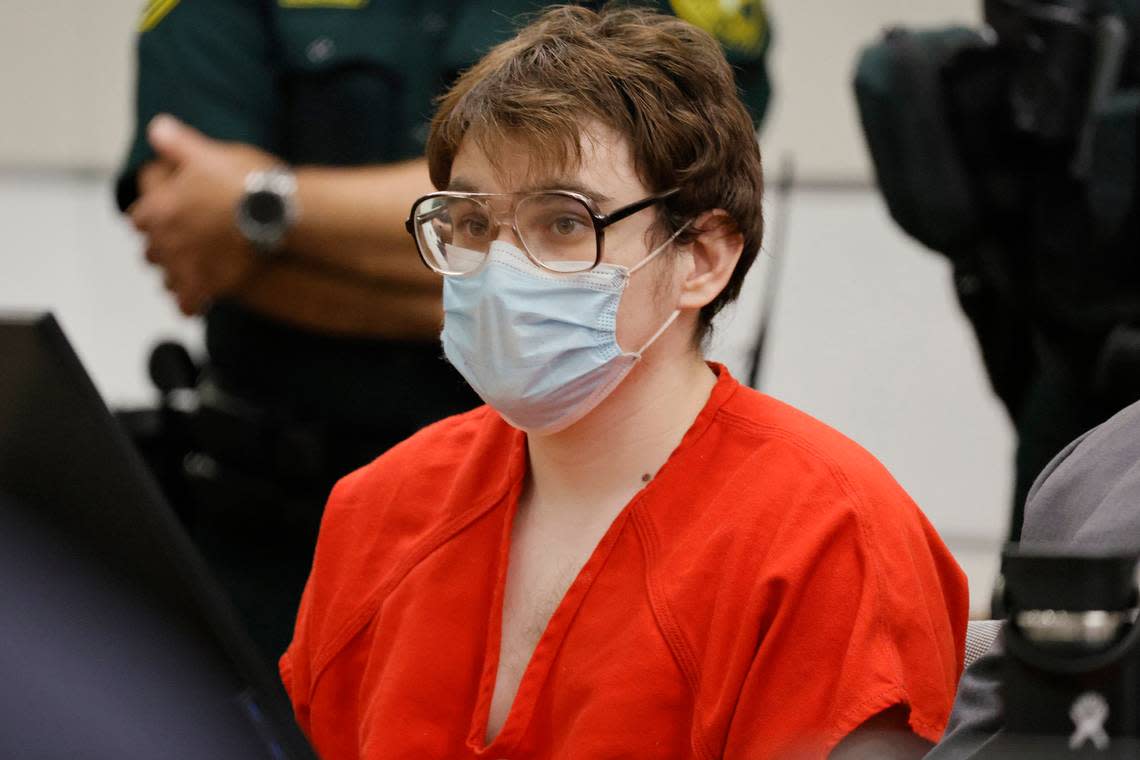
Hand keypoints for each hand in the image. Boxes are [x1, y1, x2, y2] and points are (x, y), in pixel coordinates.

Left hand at [129, 114, 279, 314]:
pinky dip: (192, 303)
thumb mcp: (210, 152)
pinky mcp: (209, 286)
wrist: (278, 214)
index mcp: (160, 208)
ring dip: (176, 275)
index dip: (152, 217)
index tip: (164, 216)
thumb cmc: (245, 183)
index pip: (139, 219)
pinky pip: (189, 304)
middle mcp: (167, 241)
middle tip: (183, 244)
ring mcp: (186, 267)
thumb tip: (158, 128)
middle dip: (163, 248)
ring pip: (166, 279)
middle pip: (150, 252)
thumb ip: (178, 143)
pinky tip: (202, 300)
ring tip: (193, 271)